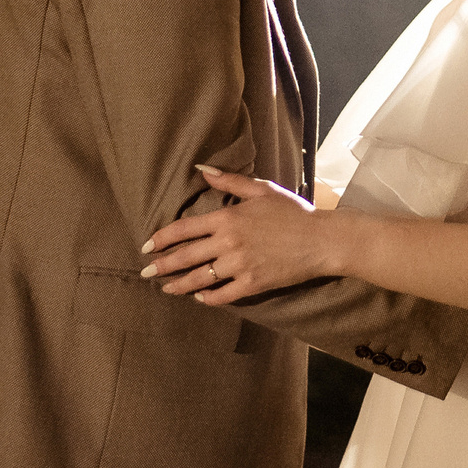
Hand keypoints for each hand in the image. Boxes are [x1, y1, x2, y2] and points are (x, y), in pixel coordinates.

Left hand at [142, 164, 329, 303]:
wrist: (321, 239)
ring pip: (199, 279)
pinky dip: (207, 298)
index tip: (147, 245)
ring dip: (178, 285)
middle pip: (185, 257)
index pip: (184, 229)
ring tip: (166, 289)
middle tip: (146, 272)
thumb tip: (200, 170)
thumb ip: (229, 181)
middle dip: (162, 266)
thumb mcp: (261, 190)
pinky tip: (199, 297)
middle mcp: (228, 243)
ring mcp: (239, 266)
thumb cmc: (293, 212)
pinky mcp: (251, 284)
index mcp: (228, 218)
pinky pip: (221, 295)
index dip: (162, 238)